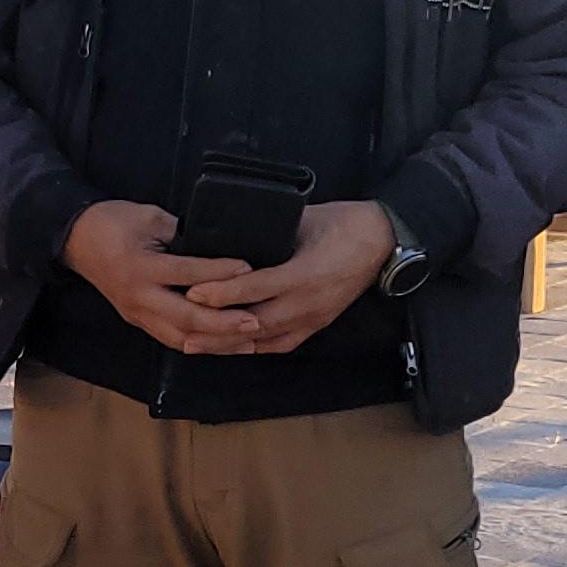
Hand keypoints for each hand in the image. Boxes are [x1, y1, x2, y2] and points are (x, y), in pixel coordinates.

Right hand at [60, 200, 259, 354]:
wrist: (74, 239)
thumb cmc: (112, 222)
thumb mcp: (148, 216)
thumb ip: (181, 232)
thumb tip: (216, 243)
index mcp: (141, 267)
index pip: (187, 274)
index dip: (219, 273)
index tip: (249, 270)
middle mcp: (139, 296)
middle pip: (186, 317)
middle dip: (223, 323)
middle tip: (256, 322)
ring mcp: (137, 313)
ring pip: (180, 337)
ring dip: (216, 342)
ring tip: (248, 341)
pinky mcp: (138, 320)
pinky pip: (172, 338)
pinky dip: (200, 343)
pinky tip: (223, 343)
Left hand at [180, 200, 395, 354]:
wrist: (384, 240)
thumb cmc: (343, 222)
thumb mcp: (304, 219)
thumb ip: (269, 232)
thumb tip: (233, 235)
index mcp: (304, 273)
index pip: (255, 288)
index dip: (222, 293)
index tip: (193, 292)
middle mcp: (308, 302)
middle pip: (255, 324)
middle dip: (216, 330)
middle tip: (182, 331)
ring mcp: (314, 317)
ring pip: (265, 340)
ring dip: (230, 344)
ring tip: (197, 345)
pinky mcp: (318, 324)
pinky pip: (282, 343)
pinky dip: (254, 347)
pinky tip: (232, 348)